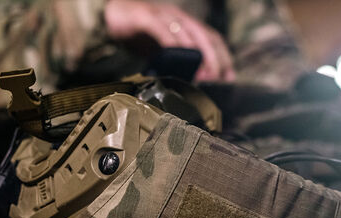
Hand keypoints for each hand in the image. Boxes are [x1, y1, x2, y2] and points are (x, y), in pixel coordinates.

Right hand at [104, 0, 234, 81]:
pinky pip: (163, 30)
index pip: (210, 38)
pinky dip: (172, 44)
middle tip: (219, 77)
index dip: (223, 56)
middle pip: (203, 36)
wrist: (111, 14)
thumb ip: (175, 60)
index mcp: (184, 23)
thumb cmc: (137, 32)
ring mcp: (163, 16)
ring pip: (187, 33)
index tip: (229, 75)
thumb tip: (192, 80)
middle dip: (215, 57)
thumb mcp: (161, 49)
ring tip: (203, 72)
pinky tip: (177, 57)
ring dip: (197, 54)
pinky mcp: (147, 17)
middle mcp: (177, 17)